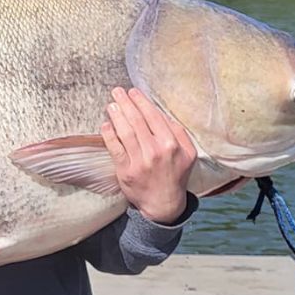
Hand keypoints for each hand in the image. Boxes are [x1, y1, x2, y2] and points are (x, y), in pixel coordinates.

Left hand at [100, 88, 197, 223]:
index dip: (141, 102)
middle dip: (125, 103)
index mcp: (171, 144)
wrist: (164, 203)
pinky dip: (109, 135)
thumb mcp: (188, 153)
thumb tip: (161, 113)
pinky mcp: (125, 172)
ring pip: (125, 132)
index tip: (132, 92)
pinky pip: (115, 149)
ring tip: (111, 104)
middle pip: (137, 121)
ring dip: (116, 115)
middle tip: (117, 91)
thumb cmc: (175, 174)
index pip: (153, 116)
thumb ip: (178, 132)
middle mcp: (155, 151)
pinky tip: (105, 124)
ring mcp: (139, 162)